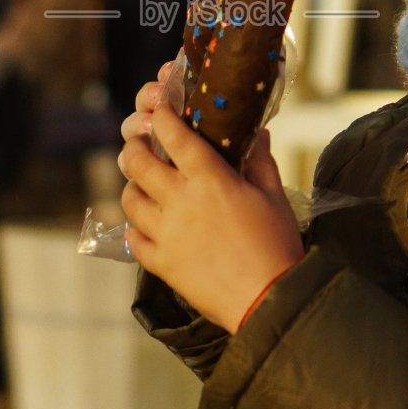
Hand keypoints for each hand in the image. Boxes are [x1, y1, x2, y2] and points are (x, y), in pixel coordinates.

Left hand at [119, 95, 303, 332]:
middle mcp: (180, 201)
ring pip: (130, 200)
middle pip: (138, 164)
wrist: (269, 298)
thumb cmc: (276, 243)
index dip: (161, 117)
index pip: (174, 136)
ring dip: (132, 187)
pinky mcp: (161, 263)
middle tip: (139, 145)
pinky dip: (135, 230)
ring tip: (141, 185)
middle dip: (134, 147)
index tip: (159, 110)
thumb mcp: (273, 195)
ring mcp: (166, 233)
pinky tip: (144, 227)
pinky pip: (135, 240)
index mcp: (209, 179)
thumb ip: (260, 160)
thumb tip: (257, 132)